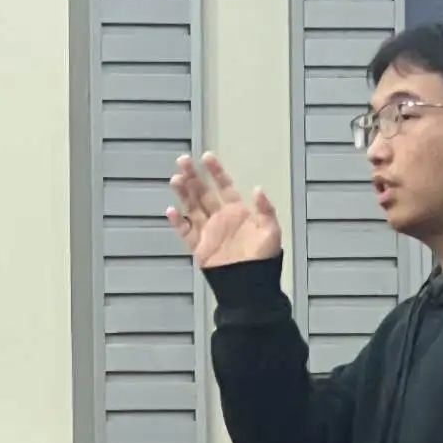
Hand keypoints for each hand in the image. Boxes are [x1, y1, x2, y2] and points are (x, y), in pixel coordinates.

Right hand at [167, 153, 281, 268]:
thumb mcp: (271, 232)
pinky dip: (178, 221)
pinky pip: (185, 231)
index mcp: (238, 212)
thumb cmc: (263, 259)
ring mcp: (208, 231)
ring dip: (183, 193)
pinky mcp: (199, 246)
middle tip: (183, 161)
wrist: (250, 285)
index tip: (206, 157)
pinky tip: (172, 210)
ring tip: (175, 179)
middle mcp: (221, 218)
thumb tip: (257, 189)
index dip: (216, 172)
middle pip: (203, 193)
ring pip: (191, 207)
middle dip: (193, 176)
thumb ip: (265, 210)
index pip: (224, 186)